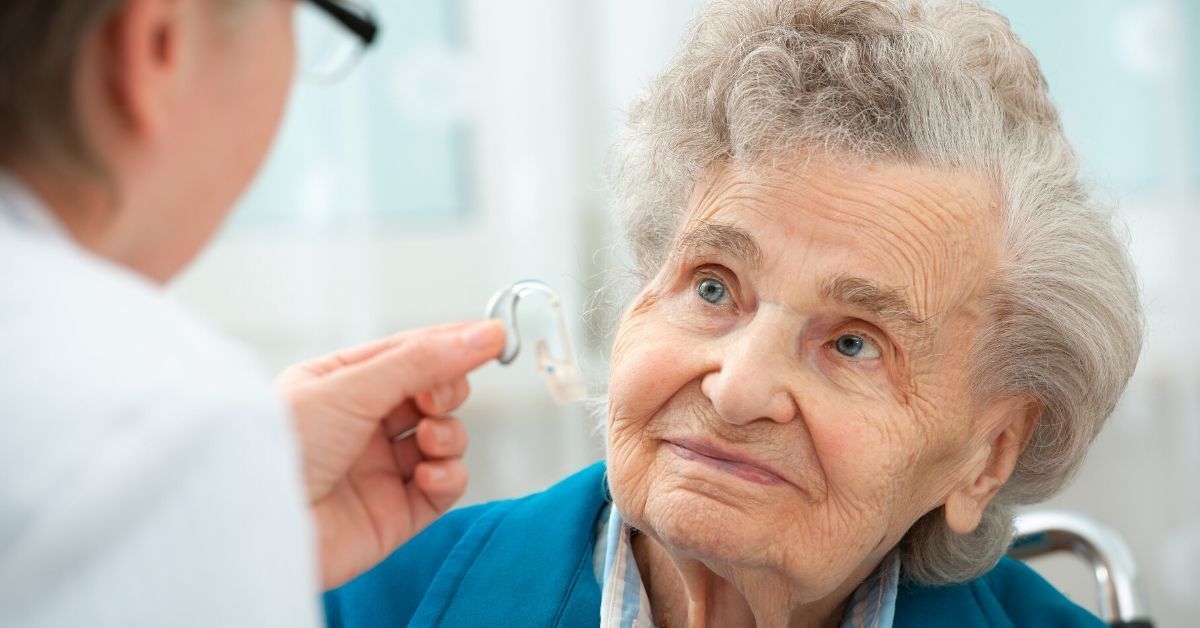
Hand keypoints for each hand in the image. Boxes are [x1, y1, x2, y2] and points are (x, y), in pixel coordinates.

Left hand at [275, 320, 505, 588]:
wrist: (255, 530)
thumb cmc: (280, 450)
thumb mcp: (351, 387)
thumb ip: (423, 360)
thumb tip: (484, 334)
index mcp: (340, 384)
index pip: (408, 352)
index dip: (452, 343)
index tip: (494, 336)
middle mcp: (362, 424)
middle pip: (433, 393)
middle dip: (446, 390)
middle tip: (435, 398)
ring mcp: (380, 468)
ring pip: (445, 437)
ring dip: (447, 434)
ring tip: (426, 441)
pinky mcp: (396, 512)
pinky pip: (445, 485)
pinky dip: (447, 475)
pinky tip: (426, 475)